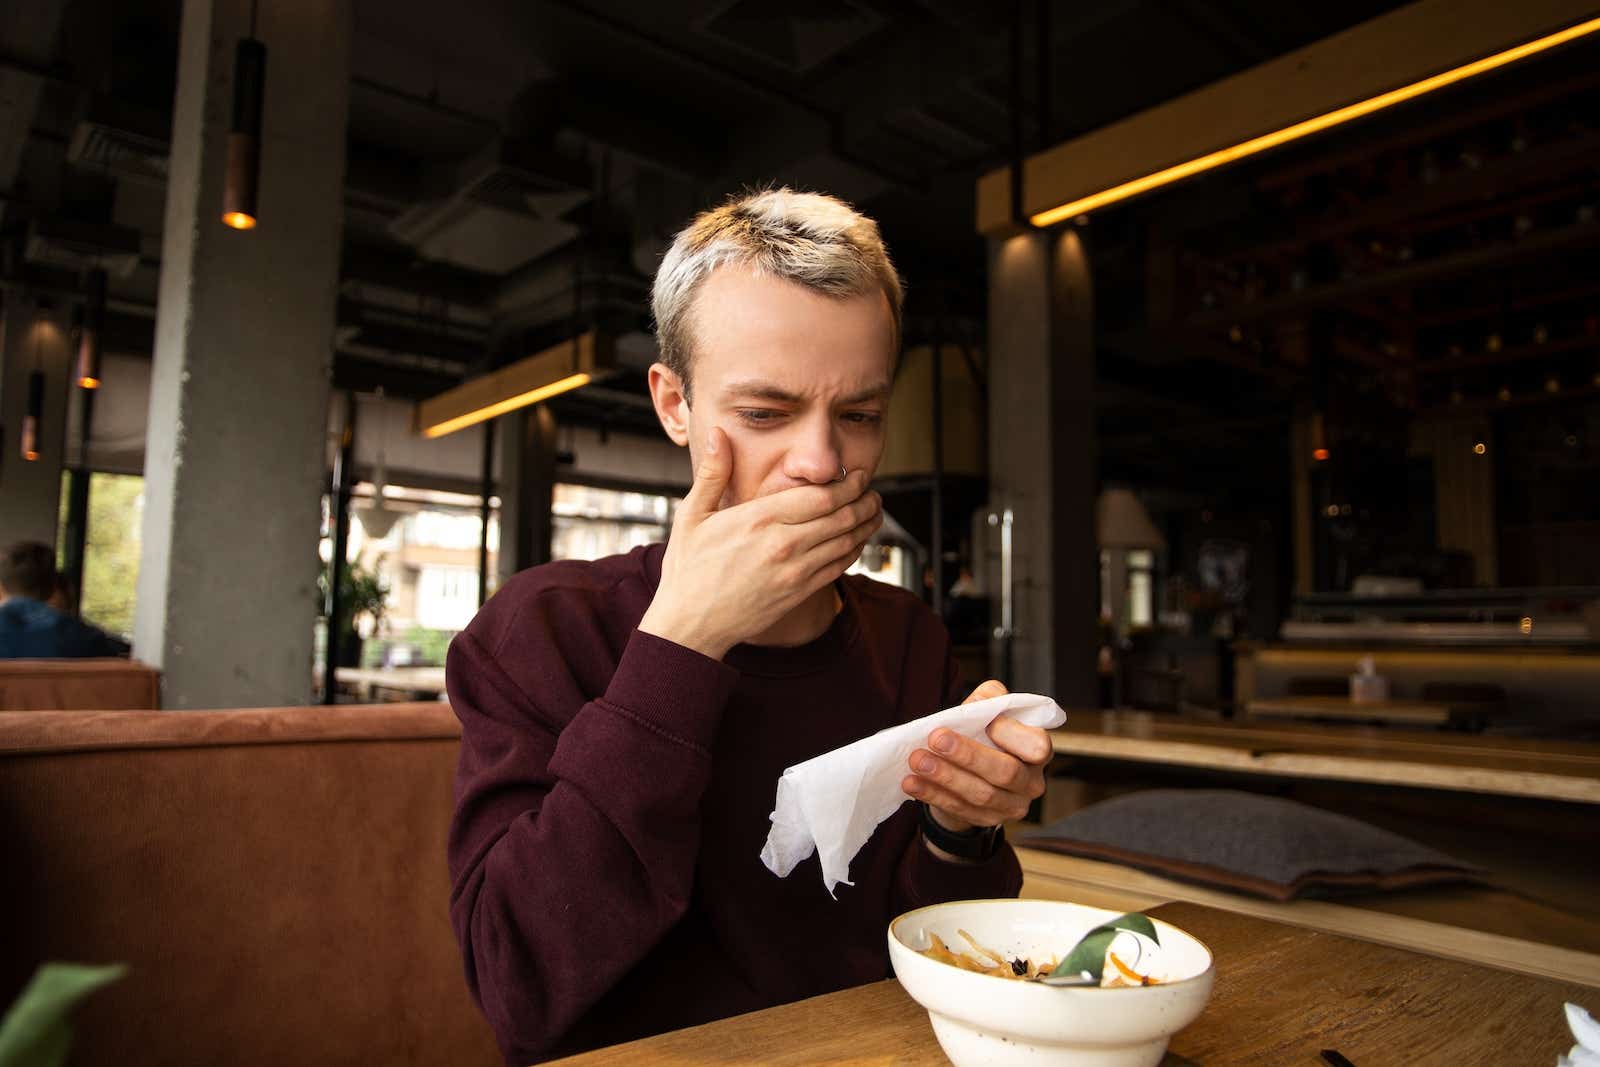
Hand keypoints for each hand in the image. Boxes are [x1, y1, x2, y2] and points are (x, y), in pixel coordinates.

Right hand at [638, 427, 882, 659]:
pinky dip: (855, 550)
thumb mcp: (692, 516)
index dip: (848, 484)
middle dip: (864, 501)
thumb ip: (712, 473)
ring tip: (874, 511)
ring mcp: (794, 572)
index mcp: (759, 519)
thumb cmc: (688, 569)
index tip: (858, 474)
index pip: (820, 496)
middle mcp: (782, 544)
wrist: (690, 624)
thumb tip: (718, 434)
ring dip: (866, 524)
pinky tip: (857, 540)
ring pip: (846, 542)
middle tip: (873, 491)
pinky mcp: (799, 593)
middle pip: (841, 517)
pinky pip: (839, 568)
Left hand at [903, 679, 1050, 832]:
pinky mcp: (987, 820)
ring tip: (917, 760)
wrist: (972, 772)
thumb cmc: (985, 733)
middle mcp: (1032, 782)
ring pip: (980, 794)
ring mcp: (1012, 806)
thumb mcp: (989, 709)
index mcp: (1039, 750)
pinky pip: (959, 809)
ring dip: (945, 776)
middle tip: (936, 739)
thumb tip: (979, 703)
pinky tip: (911, 782)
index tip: (985, 722)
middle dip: (968, 755)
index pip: (1036, 745)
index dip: (1012, 735)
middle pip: (1005, 772)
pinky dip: (933, 794)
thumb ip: (989, 698)